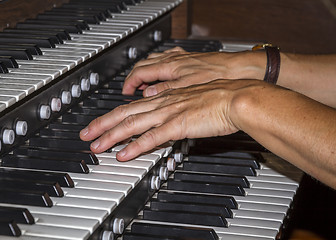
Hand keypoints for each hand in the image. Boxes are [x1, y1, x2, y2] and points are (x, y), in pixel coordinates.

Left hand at [80, 79, 259, 160]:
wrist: (237, 97)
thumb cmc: (218, 99)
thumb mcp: (191, 101)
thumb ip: (175, 110)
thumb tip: (164, 120)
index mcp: (165, 98)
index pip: (132, 107)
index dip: (112, 116)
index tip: (99, 125)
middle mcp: (163, 103)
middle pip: (124, 113)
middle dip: (102, 125)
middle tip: (86, 135)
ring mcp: (169, 113)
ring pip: (132, 124)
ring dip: (111, 136)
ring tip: (96, 146)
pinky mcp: (179, 125)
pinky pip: (152, 137)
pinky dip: (135, 146)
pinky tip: (123, 154)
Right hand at [122, 47, 265, 96]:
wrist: (241, 69)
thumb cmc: (218, 76)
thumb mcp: (188, 88)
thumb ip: (165, 90)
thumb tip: (148, 96)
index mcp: (170, 67)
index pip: (140, 72)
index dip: (129, 83)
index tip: (125, 92)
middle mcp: (174, 61)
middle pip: (143, 66)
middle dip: (133, 78)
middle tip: (131, 90)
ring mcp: (182, 60)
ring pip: (155, 62)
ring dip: (145, 73)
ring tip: (143, 85)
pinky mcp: (191, 63)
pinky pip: (168, 62)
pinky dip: (160, 69)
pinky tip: (164, 76)